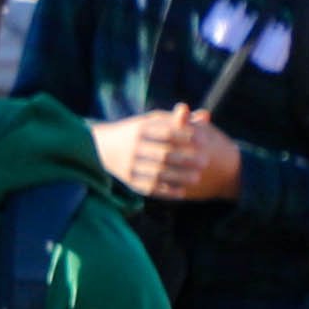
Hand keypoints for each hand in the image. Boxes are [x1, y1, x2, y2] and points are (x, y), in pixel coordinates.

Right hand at [97, 108, 245, 201]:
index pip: (167, 132)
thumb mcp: (153, 121)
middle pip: (163, 155)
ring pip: (157, 173)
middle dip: (186, 159)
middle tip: (205, 162)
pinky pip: (149, 188)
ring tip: (197, 178)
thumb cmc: (138, 131)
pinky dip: (166, 191)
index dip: (187, 136)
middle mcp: (133, 147)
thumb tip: (206, 116)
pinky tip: (182, 192)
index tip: (205, 141)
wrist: (102, 147)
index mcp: (140, 129)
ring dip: (179, 177)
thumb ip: (179, 121)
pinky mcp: (128, 180)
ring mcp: (129, 165)